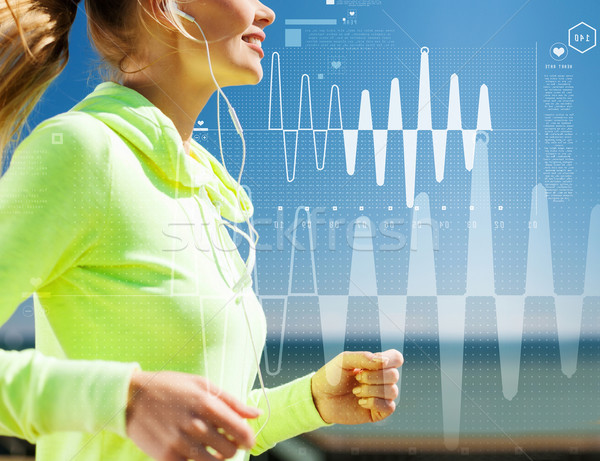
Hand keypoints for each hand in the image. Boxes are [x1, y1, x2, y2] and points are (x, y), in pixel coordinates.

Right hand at [126, 370, 261, 460]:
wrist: (131, 397)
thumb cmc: (169, 387)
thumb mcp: (202, 384)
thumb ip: (231, 401)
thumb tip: (255, 414)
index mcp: (207, 404)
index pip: (240, 431)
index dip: (248, 438)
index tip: (247, 440)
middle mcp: (195, 425)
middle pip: (229, 450)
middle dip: (232, 447)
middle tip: (225, 441)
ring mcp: (180, 443)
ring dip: (217, 457)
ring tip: (210, 446)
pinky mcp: (167, 457)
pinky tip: (193, 450)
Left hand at [311, 349, 403, 424]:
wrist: (320, 398)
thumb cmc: (332, 376)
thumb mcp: (344, 360)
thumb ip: (364, 358)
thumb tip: (384, 361)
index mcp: (376, 364)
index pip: (396, 358)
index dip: (391, 360)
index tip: (373, 363)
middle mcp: (381, 379)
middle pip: (394, 375)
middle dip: (373, 377)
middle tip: (357, 378)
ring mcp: (380, 396)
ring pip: (392, 391)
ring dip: (371, 390)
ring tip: (356, 391)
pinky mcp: (377, 412)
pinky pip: (389, 407)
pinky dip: (374, 403)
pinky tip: (360, 402)